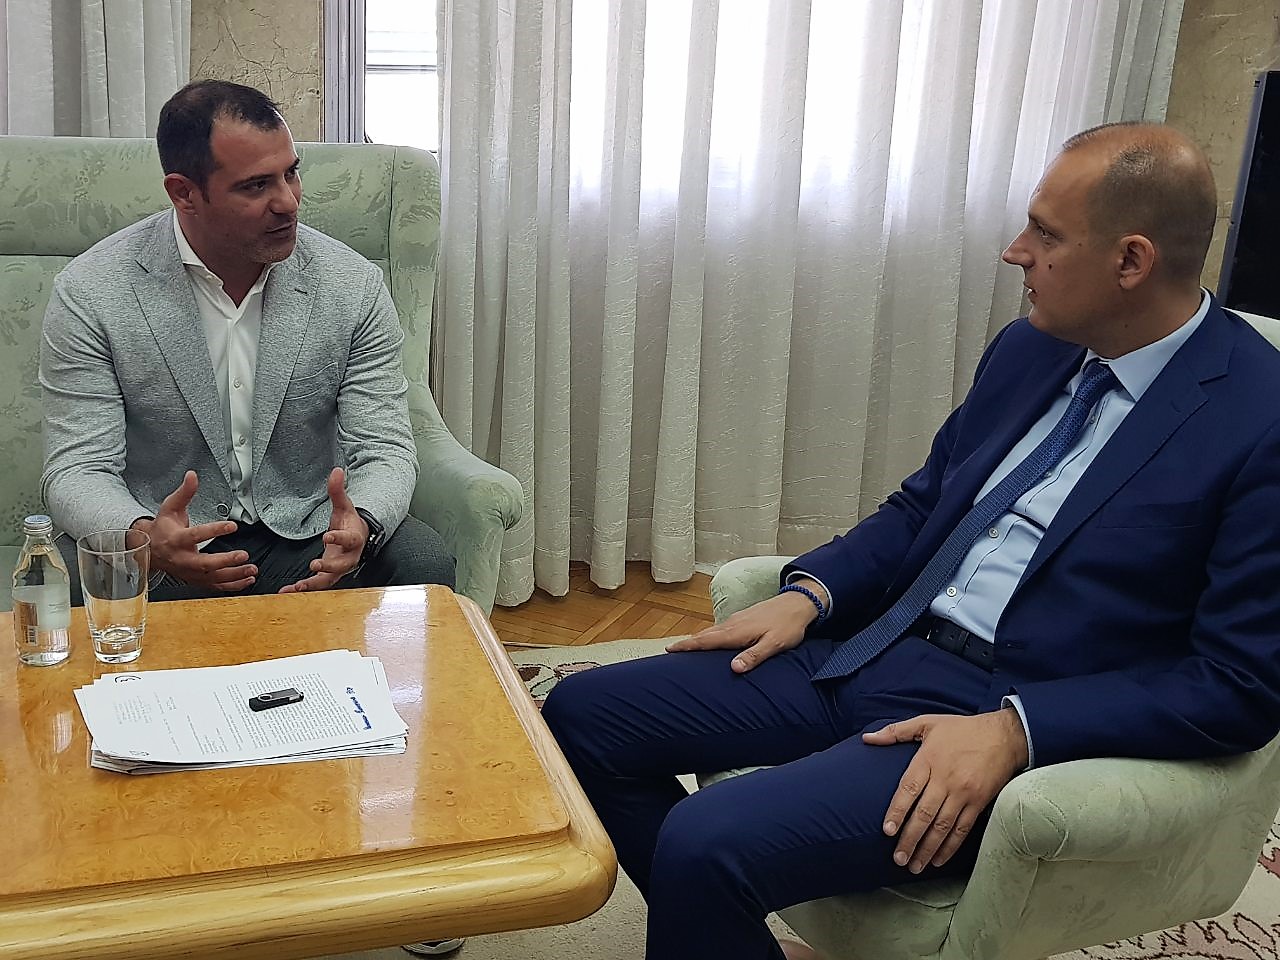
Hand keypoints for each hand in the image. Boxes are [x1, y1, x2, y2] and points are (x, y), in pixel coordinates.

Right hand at [135, 471, 256, 590]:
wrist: (150, 551)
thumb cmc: (163, 528)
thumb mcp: (170, 507)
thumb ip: (184, 492)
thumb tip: (192, 475)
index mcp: (176, 539)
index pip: (195, 535)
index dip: (214, 530)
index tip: (232, 526)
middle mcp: (182, 559)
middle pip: (205, 563)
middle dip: (225, 561)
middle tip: (243, 555)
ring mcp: (189, 572)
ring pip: (212, 577)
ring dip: (234, 575)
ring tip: (251, 568)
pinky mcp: (196, 580)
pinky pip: (215, 586)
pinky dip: (232, 585)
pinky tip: (247, 580)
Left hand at [279, 468, 368, 593]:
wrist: (358, 539)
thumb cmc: (349, 522)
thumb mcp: (344, 506)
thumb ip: (338, 491)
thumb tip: (336, 471)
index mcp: (354, 539)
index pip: (349, 539)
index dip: (339, 538)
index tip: (327, 536)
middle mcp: (349, 557)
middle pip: (342, 565)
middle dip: (329, 567)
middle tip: (315, 565)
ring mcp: (339, 569)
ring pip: (329, 580)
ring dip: (313, 585)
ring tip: (297, 587)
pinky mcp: (329, 577)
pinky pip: (318, 586)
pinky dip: (304, 590)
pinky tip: (287, 592)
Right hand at [665, 580, 825, 672]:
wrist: (799, 604)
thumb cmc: (788, 626)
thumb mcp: (774, 644)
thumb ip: (754, 656)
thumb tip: (734, 669)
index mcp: (737, 632)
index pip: (706, 640)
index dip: (687, 646)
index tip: (668, 650)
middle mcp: (733, 624)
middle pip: (704, 635)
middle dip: (686, 642)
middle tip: (670, 652)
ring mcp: (737, 620)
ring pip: (711, 631)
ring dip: (697, 639)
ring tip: (685, 648)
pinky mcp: (743, 618)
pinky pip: (720, 628)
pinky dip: (709, 635)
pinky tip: (711, 640)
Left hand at [863, 709, 1027, 872]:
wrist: (1004, 735)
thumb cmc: (962, 729)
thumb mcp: (928, 722)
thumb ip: (896, 731)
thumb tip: (868, 738)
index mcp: (929, 759)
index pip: (908, 789)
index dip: (897, 811)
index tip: (887, 830)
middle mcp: (946, 779)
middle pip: (924, 814)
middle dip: (910, 838)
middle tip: (898, 858)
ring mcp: (964, 793)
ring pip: (943, 826)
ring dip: (927, 848)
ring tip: (914, 865)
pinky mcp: (979, 803)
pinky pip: (962, 829)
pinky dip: (950, 847)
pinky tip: (938, 859)